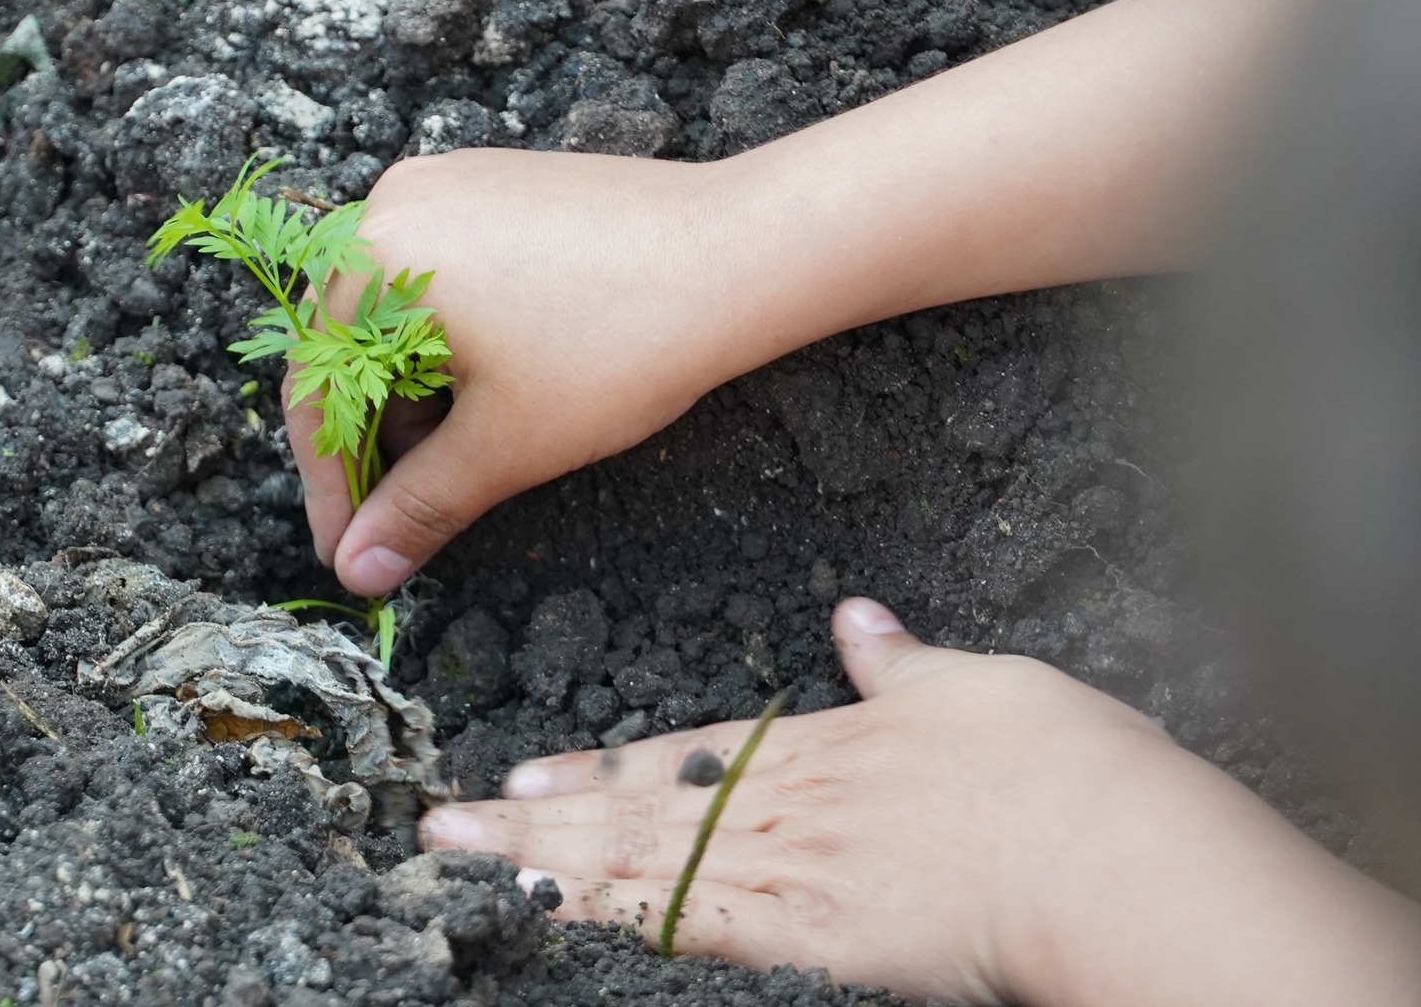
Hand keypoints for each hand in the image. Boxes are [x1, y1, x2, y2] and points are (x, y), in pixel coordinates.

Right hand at [288, 148, 750, 595]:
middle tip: (403, 518)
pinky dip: (450, 343)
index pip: (316, 389)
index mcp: (372, 255)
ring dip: (415, 395)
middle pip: (350, 347)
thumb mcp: (504, 444)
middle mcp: (394, 203)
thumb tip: (358, 570)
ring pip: (399, 315)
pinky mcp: (498, 186)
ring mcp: (448, 186)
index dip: (330, 486)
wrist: (741, 254)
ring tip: (462, 460)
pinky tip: (493, 394)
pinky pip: (442, 277)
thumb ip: (419, 507)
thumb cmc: (620, 342)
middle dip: (377, 440)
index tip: (347, 551)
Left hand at [417, 600, 1420, 1005]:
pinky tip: (560, 912)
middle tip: (444, 822)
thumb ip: (901, 663)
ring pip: (640, 862)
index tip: (524, 776)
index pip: (678, 757)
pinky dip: (618, 914)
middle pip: (634, 808)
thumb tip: (858, 619)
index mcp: (817, 746)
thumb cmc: (1057, 767)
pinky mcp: (813, 932)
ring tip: (468, 861)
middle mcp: (783, 802)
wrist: (1108, 848)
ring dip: (549, 861)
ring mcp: (791, 867)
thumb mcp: (977, 687)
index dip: (594, 770)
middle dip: (535, 817)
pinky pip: (692, 923)